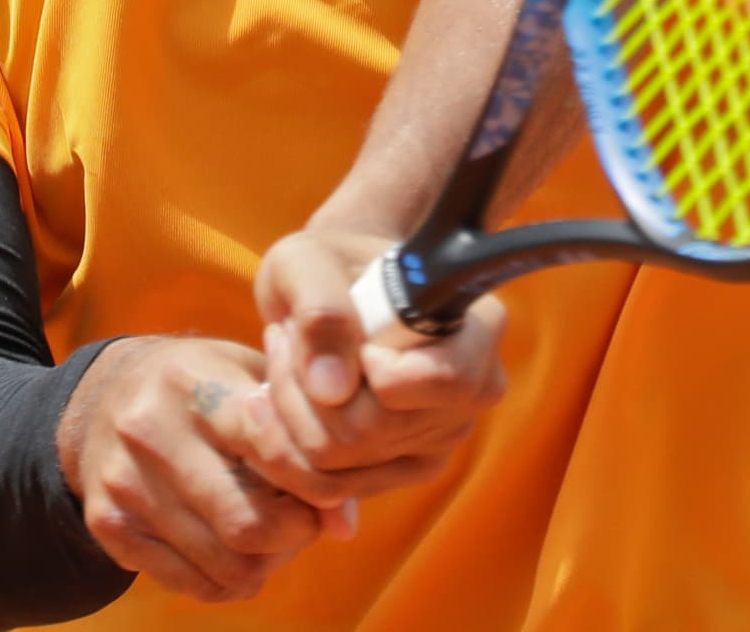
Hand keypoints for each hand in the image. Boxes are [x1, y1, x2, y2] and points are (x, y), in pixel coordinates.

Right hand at [56, 334, 350, 605]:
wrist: (101, 397)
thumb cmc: (199, 382)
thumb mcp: (248, 375)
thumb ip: (301, 434)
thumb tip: (345, 524)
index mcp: (191, 381)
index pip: (270, 446)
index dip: (314, 479)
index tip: (326, 483)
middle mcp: (149, 430)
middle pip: (250, 524)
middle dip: (296, 532)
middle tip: (304, 515)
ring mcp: (125, 483)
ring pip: (228, 566)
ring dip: (268, 562)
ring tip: (273, 529)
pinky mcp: (109, 526)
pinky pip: (196, 586)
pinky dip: (231, 578)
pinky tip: (233, 543)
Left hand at [246, 226, 507, 502]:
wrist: (326, 295)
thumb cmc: (325, 265)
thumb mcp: (307, 261)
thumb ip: (320, 308)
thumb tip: (332, 389)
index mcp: (477, 328)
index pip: (446, 380)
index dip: (380, 369)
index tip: (346, 331)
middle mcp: (472, 392)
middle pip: (373, 430)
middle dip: (302, 387)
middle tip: (281, 336)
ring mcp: (439, 440)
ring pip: (341, 466)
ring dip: (285, 413)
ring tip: (279, 359)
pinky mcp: (399, 471)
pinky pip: (328, 488)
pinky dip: (282, 447)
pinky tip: (272, 400)